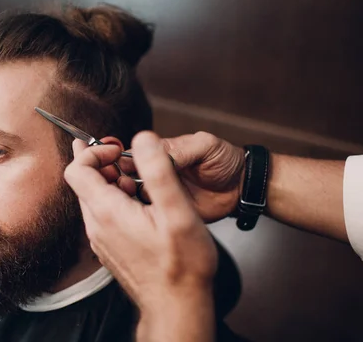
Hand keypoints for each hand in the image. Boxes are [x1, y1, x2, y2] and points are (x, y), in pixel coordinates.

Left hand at [64, 131, 217, 312]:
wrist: (178, 306)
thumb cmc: (182, 264)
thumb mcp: (177, 212)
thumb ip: (158, 171)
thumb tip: (143, 139)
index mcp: (107, 212)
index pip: (77, 169)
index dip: (94, 152)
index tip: (119, 151)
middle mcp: (96, 226)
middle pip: (83, 182)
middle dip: (104, 164)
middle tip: (129, 162)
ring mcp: (101, 239)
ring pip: (93, 198)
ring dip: (110, 182)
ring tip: (138, 183)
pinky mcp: (109, 247)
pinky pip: (102, 214)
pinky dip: (114, 200)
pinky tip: (139, 204)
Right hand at [117, 132, 244, 222]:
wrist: (242, 187)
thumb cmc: (224, 160)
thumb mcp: (205, 145)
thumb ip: (181, 148)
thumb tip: (154, 153)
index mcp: (161, 154)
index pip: (132, 155)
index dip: (122, 161)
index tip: (119, 166)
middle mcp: (156, 174)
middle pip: (126, 178)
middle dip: (121, 181)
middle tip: (127, 185)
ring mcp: (160, 195)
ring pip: (133, 198)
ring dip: (130, 199)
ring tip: (139, 200)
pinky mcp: (168, 214)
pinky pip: (150, 216)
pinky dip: (144, 216)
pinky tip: (147, 214)